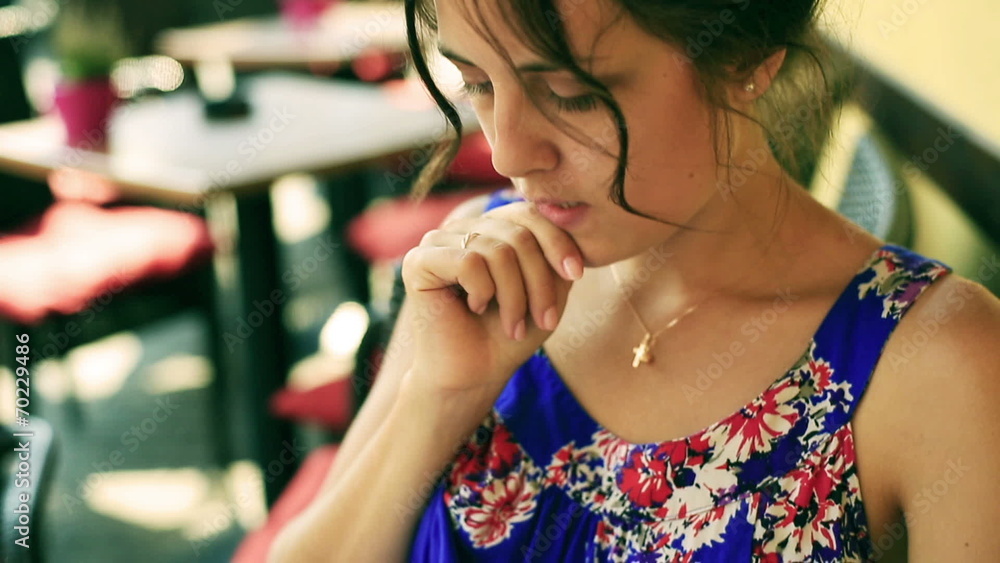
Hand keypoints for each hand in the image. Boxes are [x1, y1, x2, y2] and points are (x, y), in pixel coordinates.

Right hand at [400, 201, 583, 392]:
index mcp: (490, 228)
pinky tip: (474, 308)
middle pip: (517, 233)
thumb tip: (564, 219)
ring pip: (496, 250)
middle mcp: (463, 228)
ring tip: (513, 325)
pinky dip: (483, 292)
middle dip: (539, 280)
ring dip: (514, 296)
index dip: (557, 241)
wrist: (475, 376)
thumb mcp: (548, 290)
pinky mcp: (418, 261)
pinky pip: (468, 261)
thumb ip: (555, 253)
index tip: (575, 275)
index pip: (529, 212)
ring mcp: (438, 242)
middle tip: (545, 320)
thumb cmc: (510, 334)